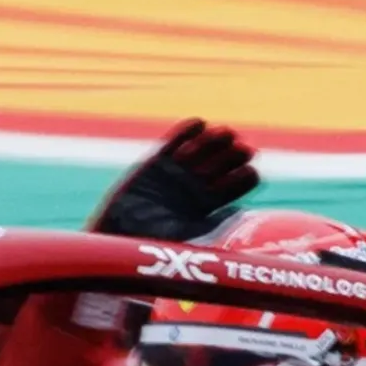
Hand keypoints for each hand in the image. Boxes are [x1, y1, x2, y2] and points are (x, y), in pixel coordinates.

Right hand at [88, 118, 259, 240]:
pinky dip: (188, 130)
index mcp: (210, 204)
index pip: (237, 184)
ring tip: (222, 134)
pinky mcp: (157, 161)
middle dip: (233, 155)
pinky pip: (176, 140)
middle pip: (225, 163)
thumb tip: (239, 214)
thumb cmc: (154, 241)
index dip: (244, 176)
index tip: (246, 171)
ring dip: (215, 140)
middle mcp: (196, 186)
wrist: (119, 231)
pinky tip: (199, 124)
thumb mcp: (188, 235)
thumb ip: (210, 224)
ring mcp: (177, 171)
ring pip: (204, 148)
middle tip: (239, 149)